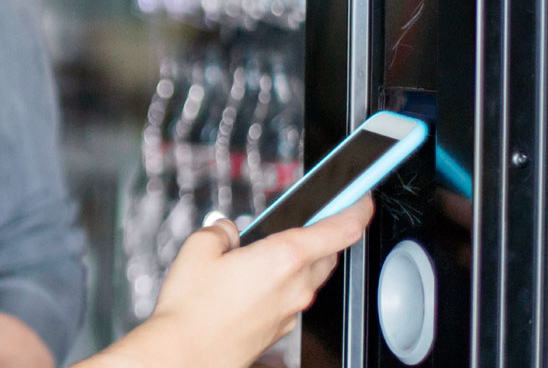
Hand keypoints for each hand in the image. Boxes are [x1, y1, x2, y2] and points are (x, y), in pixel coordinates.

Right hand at [98, 196, 374, 367]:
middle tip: (308, 219)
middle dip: (324, 233)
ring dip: (302, 260)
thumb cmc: (192, 310)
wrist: (186, 356)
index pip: (342, 228)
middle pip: (330, 253)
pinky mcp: (279, 328)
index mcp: (285, 258)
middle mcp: (296, 286)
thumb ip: (221, 231)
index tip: (361, 196)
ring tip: (268, 251)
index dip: (358, 208)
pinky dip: (284, 283)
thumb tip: (228, 231)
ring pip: (311, 277)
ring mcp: (290, 311)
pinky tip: (252, 282)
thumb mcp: (199, 249)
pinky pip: (292, 297)